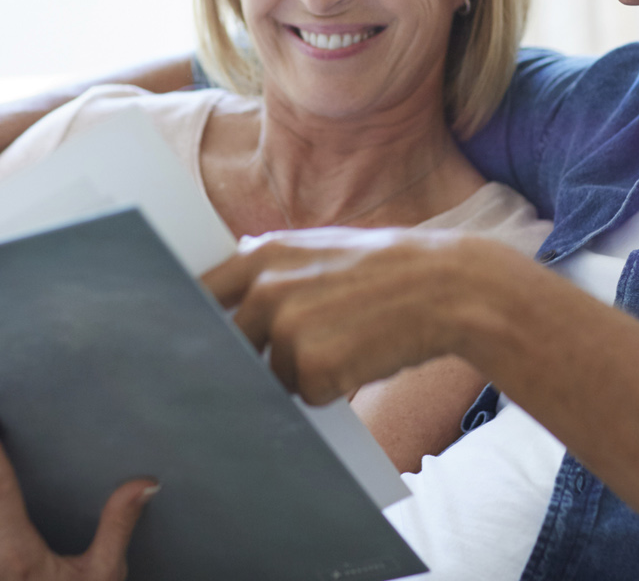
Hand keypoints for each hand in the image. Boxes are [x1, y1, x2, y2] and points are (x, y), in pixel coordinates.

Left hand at [202, 227, 508, 404]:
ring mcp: (285, 329)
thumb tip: (225, 274)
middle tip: (303, 344)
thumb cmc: (387, 268)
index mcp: (262, 254)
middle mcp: (265, 288)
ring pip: (270, 375)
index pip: (198, 294)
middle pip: (230, 344)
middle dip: (256, 355)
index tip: (188, 339)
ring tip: (346, 339)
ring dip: (300, 372)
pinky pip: (304, 395)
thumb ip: (273, 263)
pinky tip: (360, 358)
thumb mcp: (321, 245)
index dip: (193, 321)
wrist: (450, 287)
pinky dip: (328, 389)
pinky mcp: (310, 367)